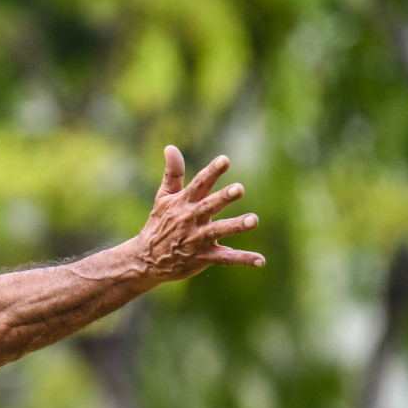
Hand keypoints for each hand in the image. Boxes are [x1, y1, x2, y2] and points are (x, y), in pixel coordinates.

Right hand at [133, 146, 263, 280]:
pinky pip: (225, 258)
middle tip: (239, 189)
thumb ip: (172, 173)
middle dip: (223, 197)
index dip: (212, 172)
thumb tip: (171, 147)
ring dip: (235, 226)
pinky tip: (261, 260)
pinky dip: (243, 259)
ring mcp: (197, 239)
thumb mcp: (163, 197)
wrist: (146, 260)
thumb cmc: (159, 224)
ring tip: (253, 220)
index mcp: (183, 203)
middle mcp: (191, 219)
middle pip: (209, 206)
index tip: (224, 160)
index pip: (199, 184)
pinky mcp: (203, 258)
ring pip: (218, 231)